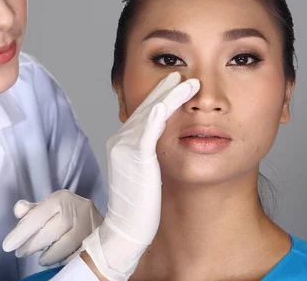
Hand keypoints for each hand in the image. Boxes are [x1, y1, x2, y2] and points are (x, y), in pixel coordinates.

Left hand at [2, 190, 103, 265]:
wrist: (104, 222)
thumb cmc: (68, 215)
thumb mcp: (49, 209)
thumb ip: (32, 211)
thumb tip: (18, 209)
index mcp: (62, 198)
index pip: (38, 215)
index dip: (21, 232)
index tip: (7, 246)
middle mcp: (78, 208)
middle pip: (52, 230)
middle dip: (33, 245)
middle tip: (21, 252)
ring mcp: (91, 224)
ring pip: (66, 245)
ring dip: (50, 255)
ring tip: (41, 259)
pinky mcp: (99, 239)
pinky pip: (78, 253)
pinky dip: (65, 259)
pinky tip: (58, 259)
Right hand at [82, 72, 199, 280]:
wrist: (126, 231)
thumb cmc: (139, 208)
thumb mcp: (143, 174)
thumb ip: (148, 155)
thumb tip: (165, 145)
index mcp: (121, 144)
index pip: (142, 114)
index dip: (159, 98)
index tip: (174, 86)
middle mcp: (120, 141)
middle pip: (145, 108)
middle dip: (164, 89)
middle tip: (180, 75)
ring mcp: (126, 147)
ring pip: (150, 112)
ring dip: (169, 95)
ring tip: (187, 82)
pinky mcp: (136, 157)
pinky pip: (150, 128)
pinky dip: (161, 111)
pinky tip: (172, 99)